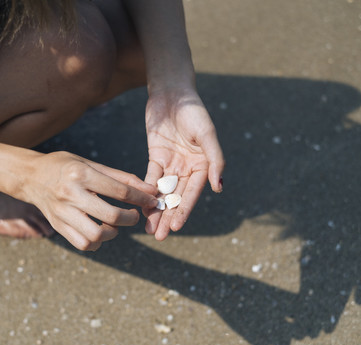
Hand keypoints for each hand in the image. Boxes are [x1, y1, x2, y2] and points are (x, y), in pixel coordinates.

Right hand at [26, 151, 158, 250]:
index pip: (119, 190)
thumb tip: (148, 189)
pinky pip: (82, 243)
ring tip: (114, 224)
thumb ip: (119, 177)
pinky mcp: (58, 225)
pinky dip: (97, 242)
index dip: (140, 198)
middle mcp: (70, 194)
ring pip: (96, 235)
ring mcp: (62, 212)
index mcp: (81, 174)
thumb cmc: (65, 167)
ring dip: (113, 233)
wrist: (30, 176)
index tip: (152, 201)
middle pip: (110, 215)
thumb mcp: (90, 164)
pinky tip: (100, 232)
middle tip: (133, 215)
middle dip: (130, 218)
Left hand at [143, 86, 224, 239]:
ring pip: (163, 192)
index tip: (176, 228)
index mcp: (204, 165)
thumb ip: (215, 159)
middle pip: (177, 197)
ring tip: (149, 229)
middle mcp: (188, 168)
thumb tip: (219, 186)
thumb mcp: (207, 134)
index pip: (192, 193)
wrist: (172, 92)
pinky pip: (150, 178)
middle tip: (159, 236)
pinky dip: (145, 192)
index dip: (183, 210)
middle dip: (168, 217)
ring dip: (156, 210)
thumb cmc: (193, 111)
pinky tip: (140, 207)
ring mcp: (172, 164)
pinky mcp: (156, 157)